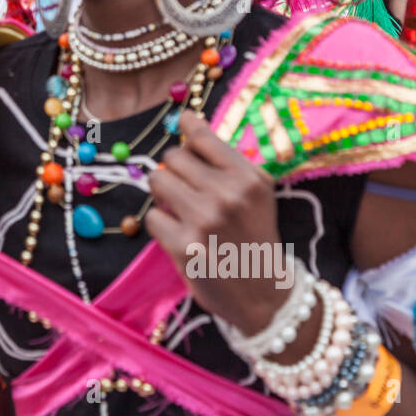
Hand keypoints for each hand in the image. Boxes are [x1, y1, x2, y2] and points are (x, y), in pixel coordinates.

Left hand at [145, 110, 286, 333]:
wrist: (263, 294)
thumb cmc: (254, 236)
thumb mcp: (256, 192)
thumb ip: (225, 159)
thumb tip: (186, 121)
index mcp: (247, 178)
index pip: (202, 136)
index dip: (187, 130)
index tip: (183, 123)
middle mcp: (227, 195)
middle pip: (173, 157)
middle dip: (175, 169)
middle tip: (186, 188)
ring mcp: (204, 220)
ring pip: (157, 180)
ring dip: (164, 193)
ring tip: (181, 208)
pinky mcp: (184, 246)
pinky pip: (152, 216)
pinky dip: (161, 224)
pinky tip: (181, 234)